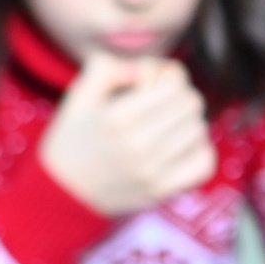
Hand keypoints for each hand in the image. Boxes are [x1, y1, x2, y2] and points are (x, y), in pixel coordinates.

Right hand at [37, 53, 215, 215]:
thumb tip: (143, 68)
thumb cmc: (71, 141)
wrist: (59, 195)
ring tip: (167, 128)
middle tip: (163, 107)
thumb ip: (107, 68)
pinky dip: (200, 151)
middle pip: (191, 105)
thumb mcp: (79, 96)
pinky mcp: (161, 191)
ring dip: (187, 124)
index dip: (168, 79)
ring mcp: (152, 170)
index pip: (175, 85)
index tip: (153, 88)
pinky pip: (204, 164)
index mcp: (118, 116)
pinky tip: (181, 149)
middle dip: (179, 99)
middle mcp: (138, 143)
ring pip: (199, 131)